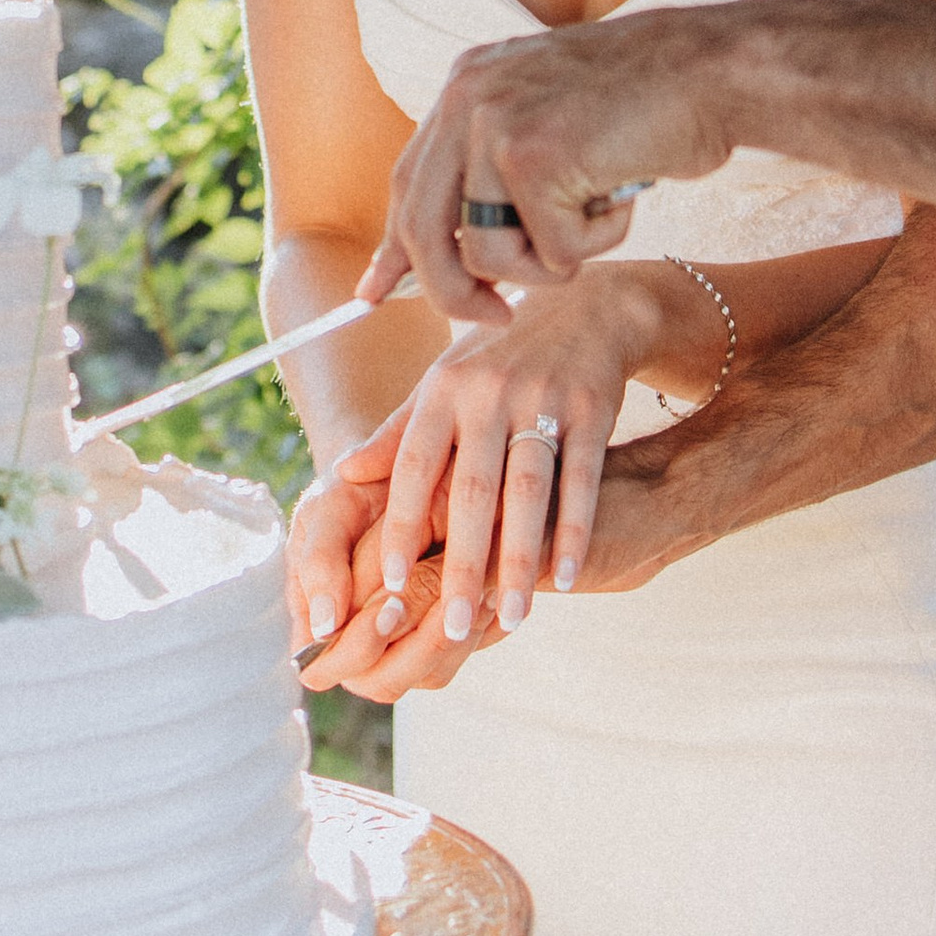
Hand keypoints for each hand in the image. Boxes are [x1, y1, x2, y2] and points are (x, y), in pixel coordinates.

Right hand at [299, 507, 502, 700]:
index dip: (359, 644)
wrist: (405, 478)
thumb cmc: (353, 493)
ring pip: (431, 674)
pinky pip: (463, 655)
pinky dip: (482, 628)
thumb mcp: (331, 512)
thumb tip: (326, 625)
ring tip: (481, 593)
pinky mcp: (442, 645)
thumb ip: (322, 562)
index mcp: (315, 621)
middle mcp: (356, 648)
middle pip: (383, 682)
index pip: (326, 666)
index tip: (392, 606)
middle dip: (417, 646)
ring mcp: (401, 652)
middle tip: (448, 607)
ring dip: (456, 635)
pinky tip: (494, 592)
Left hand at [300, 394, 689, 701]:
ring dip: (519, 561)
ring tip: (511, 619)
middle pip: (471, 492)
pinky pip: (582, 481)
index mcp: (444, 389)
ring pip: (528, 493)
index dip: (399, 526)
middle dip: (461, 564)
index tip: (386, 586)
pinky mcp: (592, 409)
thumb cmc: (499, 356)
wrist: (585, 307)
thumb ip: (397, 431)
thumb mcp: (445, 381)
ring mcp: (544, 400)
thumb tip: (343, 474)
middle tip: (451, 628)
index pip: (413, 467)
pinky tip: (567, 578)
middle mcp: (489, 392)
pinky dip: (574, 532)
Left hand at [362, 14, 744, 316]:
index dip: (396, 248)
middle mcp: (468, 99)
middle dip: (457, 294)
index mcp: (466, 87)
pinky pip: (553, 253)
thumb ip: (495, 170)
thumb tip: (448, 253)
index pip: (409, 185)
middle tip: (498, 318)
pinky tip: (624, 196)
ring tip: (598, 215)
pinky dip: (598, 244)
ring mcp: (497, 125)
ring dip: (552, 261)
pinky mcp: (535, 156)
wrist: (714, 68)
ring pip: (491, 255)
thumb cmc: (650, 105)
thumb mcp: (552, 122)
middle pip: (426, 233)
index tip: (376, 293)